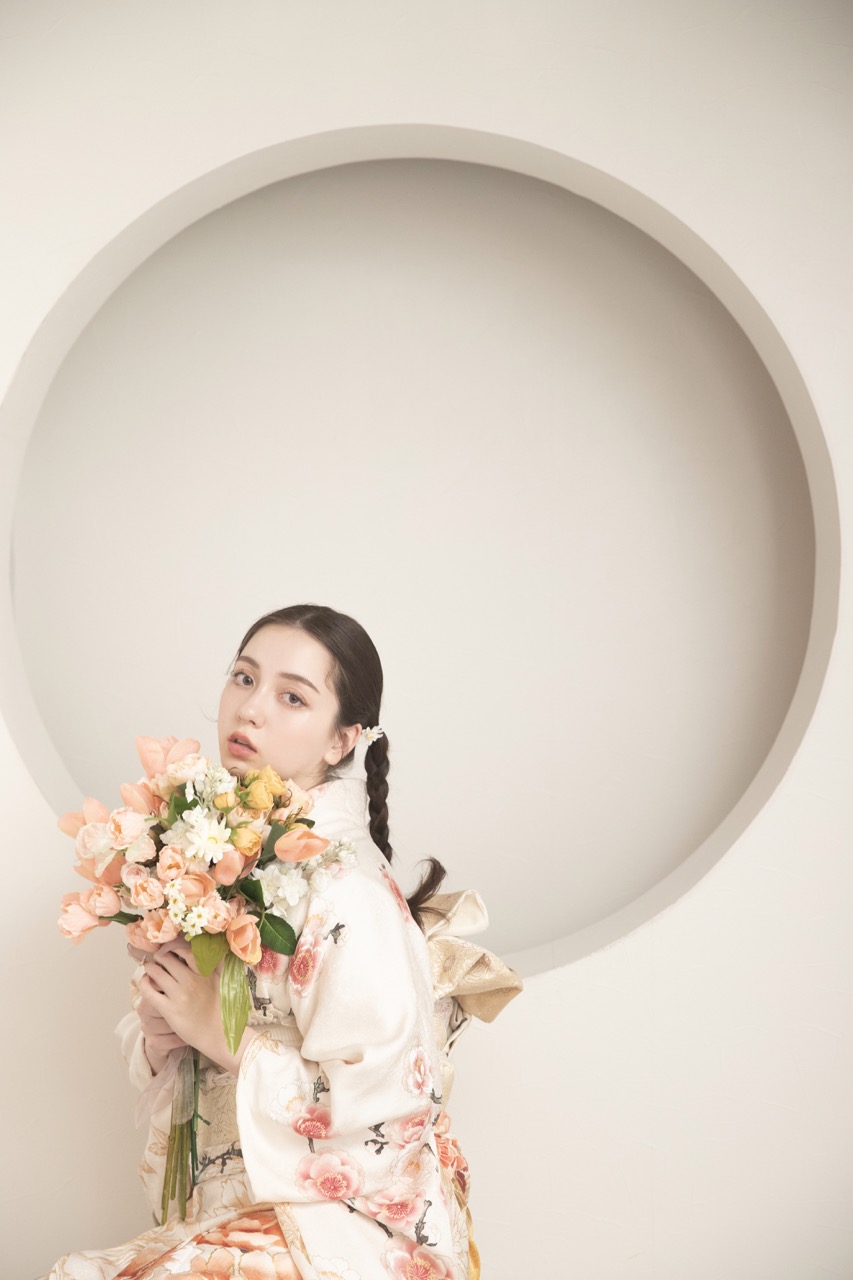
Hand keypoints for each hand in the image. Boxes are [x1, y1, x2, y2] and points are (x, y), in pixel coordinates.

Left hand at [139, 937, 254, 1074]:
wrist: (217, 1034)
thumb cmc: (219, 1008)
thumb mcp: (221, 981)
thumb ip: (217, 964)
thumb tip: (215, 948)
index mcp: (205, 973)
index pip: (186, 951)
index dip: (174, 947)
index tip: (169, 949)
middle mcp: (192, 981)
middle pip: (168, 960)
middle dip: (160, 957)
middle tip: (156, 958)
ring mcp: (180, 995)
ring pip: (157, 973)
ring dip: (150, 968)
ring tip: (149, 968)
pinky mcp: (170, 1010)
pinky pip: (150, 993)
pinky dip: (144, 984)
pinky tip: (145, 982)